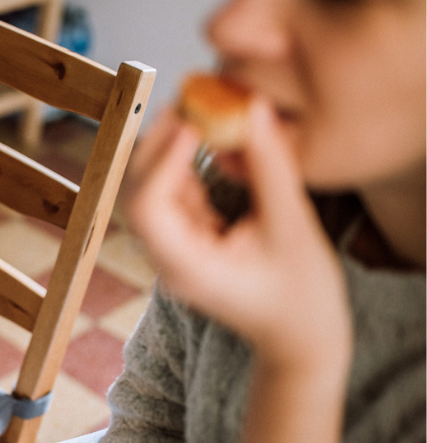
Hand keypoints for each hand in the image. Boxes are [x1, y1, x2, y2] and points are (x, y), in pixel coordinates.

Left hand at [124, 99, 351, 371]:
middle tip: (187, 101)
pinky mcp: (188, 239)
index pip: (148, 209)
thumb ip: (271, 169)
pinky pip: (176, 194)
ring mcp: (175, 250)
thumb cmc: (302, 298)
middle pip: (140, 194)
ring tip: (196, 107)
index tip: (190, 123)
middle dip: (158, 145)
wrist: (301, 341)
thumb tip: (253, 110)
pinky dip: (187, 164)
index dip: (162, 161)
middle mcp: (169, 259)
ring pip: (154, 190)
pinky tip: (204, 134)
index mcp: (186, 268)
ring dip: (170, 149)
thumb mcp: (292, 229)